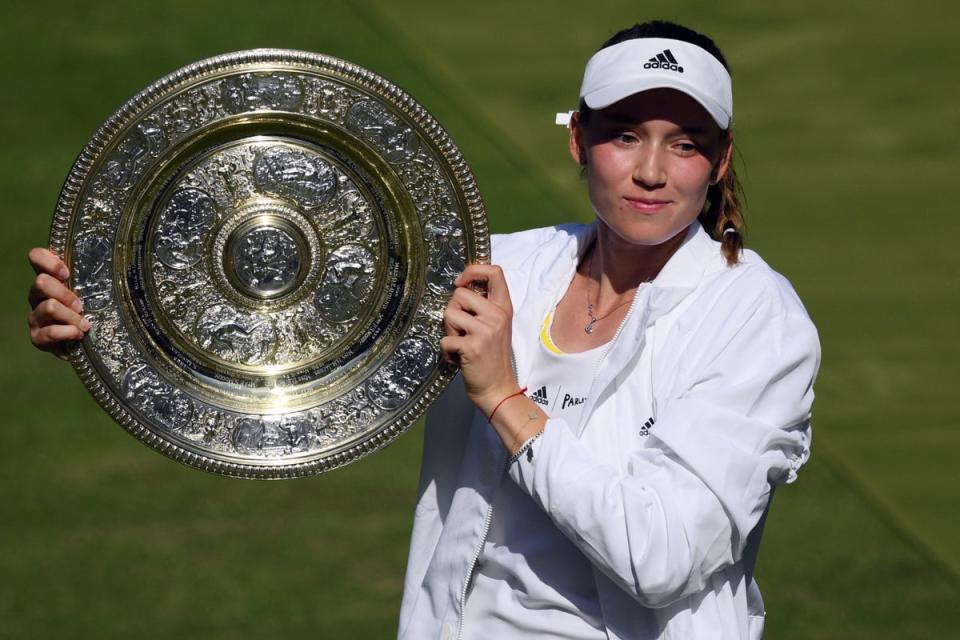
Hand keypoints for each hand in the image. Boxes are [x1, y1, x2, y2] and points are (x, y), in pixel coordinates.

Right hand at [27, 247, 89, 358]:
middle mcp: (38, 295)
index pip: (36, 257)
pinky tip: (78, 335)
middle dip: (65, 294)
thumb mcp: (97, 292)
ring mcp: (35, 316)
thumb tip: (123, 263)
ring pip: (48, 307)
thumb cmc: (94, 312)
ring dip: (71, 316)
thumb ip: (98, 277)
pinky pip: (50, 332)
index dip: (48, 261)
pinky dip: (68, 333)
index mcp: (51, 279)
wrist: (88, 345)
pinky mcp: (37, 337)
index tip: (67, 273)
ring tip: (85, 325)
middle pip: (41, 282)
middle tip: (81, 305)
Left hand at [440, 264, 518, 415]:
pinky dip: (447, 351)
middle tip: (462, 331)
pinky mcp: (472, 346)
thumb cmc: (492, 357)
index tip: (461, 282)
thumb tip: (460, 287)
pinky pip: (445, 339)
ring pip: (448, 314)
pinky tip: (459, 358)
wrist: (498, 389)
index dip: (473, 270)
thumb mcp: (497, 326)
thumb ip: (484, 307)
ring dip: (449, 331)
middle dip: (453, 311)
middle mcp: (497, 315)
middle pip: (459, 293)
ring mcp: (485, 330)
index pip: (495, 272)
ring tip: (461, 344)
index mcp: (504, 308)